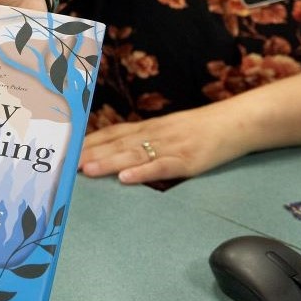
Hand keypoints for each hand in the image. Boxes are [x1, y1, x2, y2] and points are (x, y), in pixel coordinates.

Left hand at [79, 102, 251, 184]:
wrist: (235, 122)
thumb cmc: (202, 129)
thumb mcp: (170, 130)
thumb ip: (147, 139)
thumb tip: (121, 152)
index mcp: (150, 127)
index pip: (113, 133)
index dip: (89, 141)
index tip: (67, 149)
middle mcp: (156, 134)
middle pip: (118, 143)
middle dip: (90, 153)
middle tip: (65, 163)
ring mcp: (171, 147)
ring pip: (134, 154)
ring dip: (108, 162)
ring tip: (86, 170)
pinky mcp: (188, 160)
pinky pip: (162, 167)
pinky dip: (143, 172)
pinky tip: (127, 178)